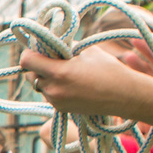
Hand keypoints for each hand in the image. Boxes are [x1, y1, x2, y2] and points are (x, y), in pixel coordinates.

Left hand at [19, 45, 148, 117]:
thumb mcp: (87, 51)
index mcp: (59, 72)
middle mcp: (54, 89)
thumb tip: (52, 43)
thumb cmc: (109, 70)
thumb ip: (66, 48)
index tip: (38, 48)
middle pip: (30, 74)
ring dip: (45, 76)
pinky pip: (48, 94)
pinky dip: (53, 87)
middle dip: (37, 65)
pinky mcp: (61, 109)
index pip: (27, 61)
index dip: (29, 52)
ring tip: (64, 70)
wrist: (125, 96)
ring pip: (39, 85)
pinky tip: (69, 82)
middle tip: (52, 58)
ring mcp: (56, 101)